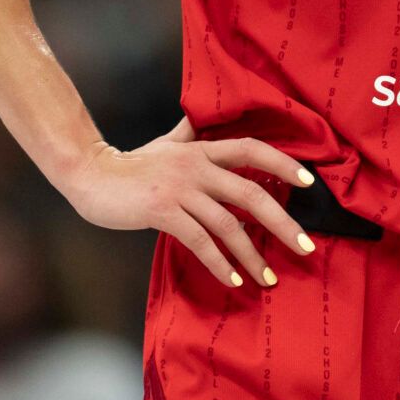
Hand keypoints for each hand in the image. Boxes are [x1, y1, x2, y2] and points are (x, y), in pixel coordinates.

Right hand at [60, 116, 317, 289]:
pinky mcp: (162, 211)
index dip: (283, 163)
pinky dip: (219, 263)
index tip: (310, 182)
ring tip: (268, 278)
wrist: (89, 174)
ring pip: (228, 223)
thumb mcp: (166, 144)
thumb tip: (199, 119)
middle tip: (307, 247)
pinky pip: (199, 241)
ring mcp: (180, 188)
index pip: (252, 149)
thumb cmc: (131, 163)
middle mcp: (197, 166)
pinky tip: (232, 280)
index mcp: (202, 149)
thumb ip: (188, 134)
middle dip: (283, 222)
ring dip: (252, 255)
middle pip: (251, 192)